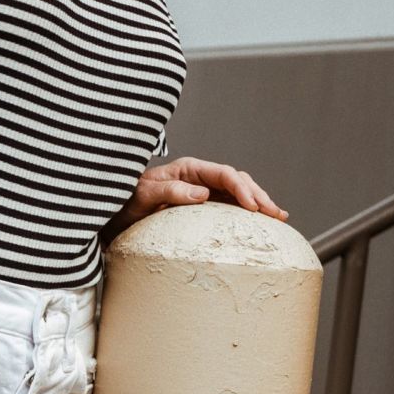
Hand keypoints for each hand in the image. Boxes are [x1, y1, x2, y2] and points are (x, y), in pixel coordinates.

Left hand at [116, 157, 288, 236]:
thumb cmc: (126, 203)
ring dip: (258, 204)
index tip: (253, 207)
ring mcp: (202, 193)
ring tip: (278, 217)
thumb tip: (202, 194)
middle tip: (275, 214)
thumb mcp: (144, 196)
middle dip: (259, 196)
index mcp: (188, 170)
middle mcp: (199, 179)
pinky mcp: (202, 208)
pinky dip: (247, 213)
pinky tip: (261, 223)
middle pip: (237, 181)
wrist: (115, 216)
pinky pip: (229, 207)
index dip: (241, 188)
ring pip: (238, 193)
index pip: (223, 174)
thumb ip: (169, 192)